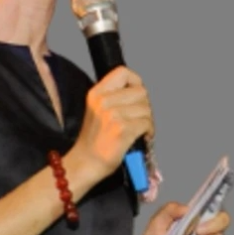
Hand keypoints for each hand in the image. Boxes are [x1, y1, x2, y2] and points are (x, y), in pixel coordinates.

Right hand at [73, 66, 153, 181]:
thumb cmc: (94, 139)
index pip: (123, 72)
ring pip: (146, 108)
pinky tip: (142, 137)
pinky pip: (146, 123)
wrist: (86, 162)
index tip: (136, 95)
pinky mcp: (122, 130)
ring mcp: (112, 115)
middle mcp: (103, 101)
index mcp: (96, 93)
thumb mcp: (96, 108)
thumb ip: (113, 96)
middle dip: (144, 105)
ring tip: (140, 129)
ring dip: (147, 120)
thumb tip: (138, 91)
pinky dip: (148, 131)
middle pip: (141, 91)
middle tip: (139, 117)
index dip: (135, 81)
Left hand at [139, 202, 231, 234]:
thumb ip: (170, 209)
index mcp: (194, 218)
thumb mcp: (157, 222)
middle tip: (196, 233)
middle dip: (211, 231)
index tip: (200, 225)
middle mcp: (202, 231)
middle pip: (222, 228)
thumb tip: (187, 208)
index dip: (217, 217)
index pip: (217, 212)